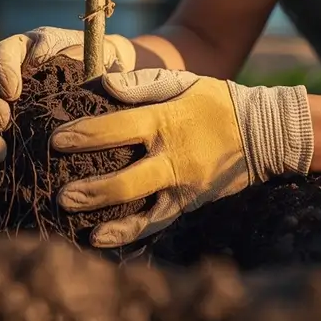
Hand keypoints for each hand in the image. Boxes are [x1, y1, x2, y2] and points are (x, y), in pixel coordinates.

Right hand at [0, 26, 136, 184]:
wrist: (108, 93)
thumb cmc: (102, 67)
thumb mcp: (100, 52)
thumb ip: (89, 56)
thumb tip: (87, 73)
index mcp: (25, 52)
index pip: (3, 54)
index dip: (1, 71)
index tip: (12, 90)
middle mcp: (3, 82)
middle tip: (2, 121)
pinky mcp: (3, 144)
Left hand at [50, 68, 313, 247]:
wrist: (264, 132)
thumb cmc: (215, 102)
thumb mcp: (183, 82)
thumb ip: (142, 83)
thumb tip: (104, 83)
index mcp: (167, 121)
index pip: (119, 128)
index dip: (86, 135)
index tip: (56, 140)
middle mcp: (174, 157)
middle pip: (127, 178)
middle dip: (91, 187)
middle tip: (60, 192)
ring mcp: (182, 185)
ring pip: (140, 206)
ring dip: (104, 212)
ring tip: (70, 213)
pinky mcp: (188, 202)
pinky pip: (155, 222)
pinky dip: (127, 232)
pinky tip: (98, 237)